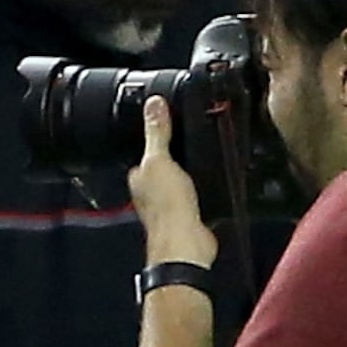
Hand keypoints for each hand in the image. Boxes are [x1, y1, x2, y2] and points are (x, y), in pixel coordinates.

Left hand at [129, 94, 215, 265]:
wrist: (187, 242)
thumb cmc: (168, 208)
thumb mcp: (160, 160)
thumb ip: (157, 133)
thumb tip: (153, 104)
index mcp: (139, 175)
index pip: (145, 147)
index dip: (157, 133)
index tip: (169, 117)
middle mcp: (150, 189)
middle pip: (162, 163)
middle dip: (175, 151)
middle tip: (190, 134)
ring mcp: (168, 201)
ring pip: (177, 176)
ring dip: (187, 167)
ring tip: (200, 152)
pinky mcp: (187, 210)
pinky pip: (192, 190)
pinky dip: (199, 182)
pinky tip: (207, 177)